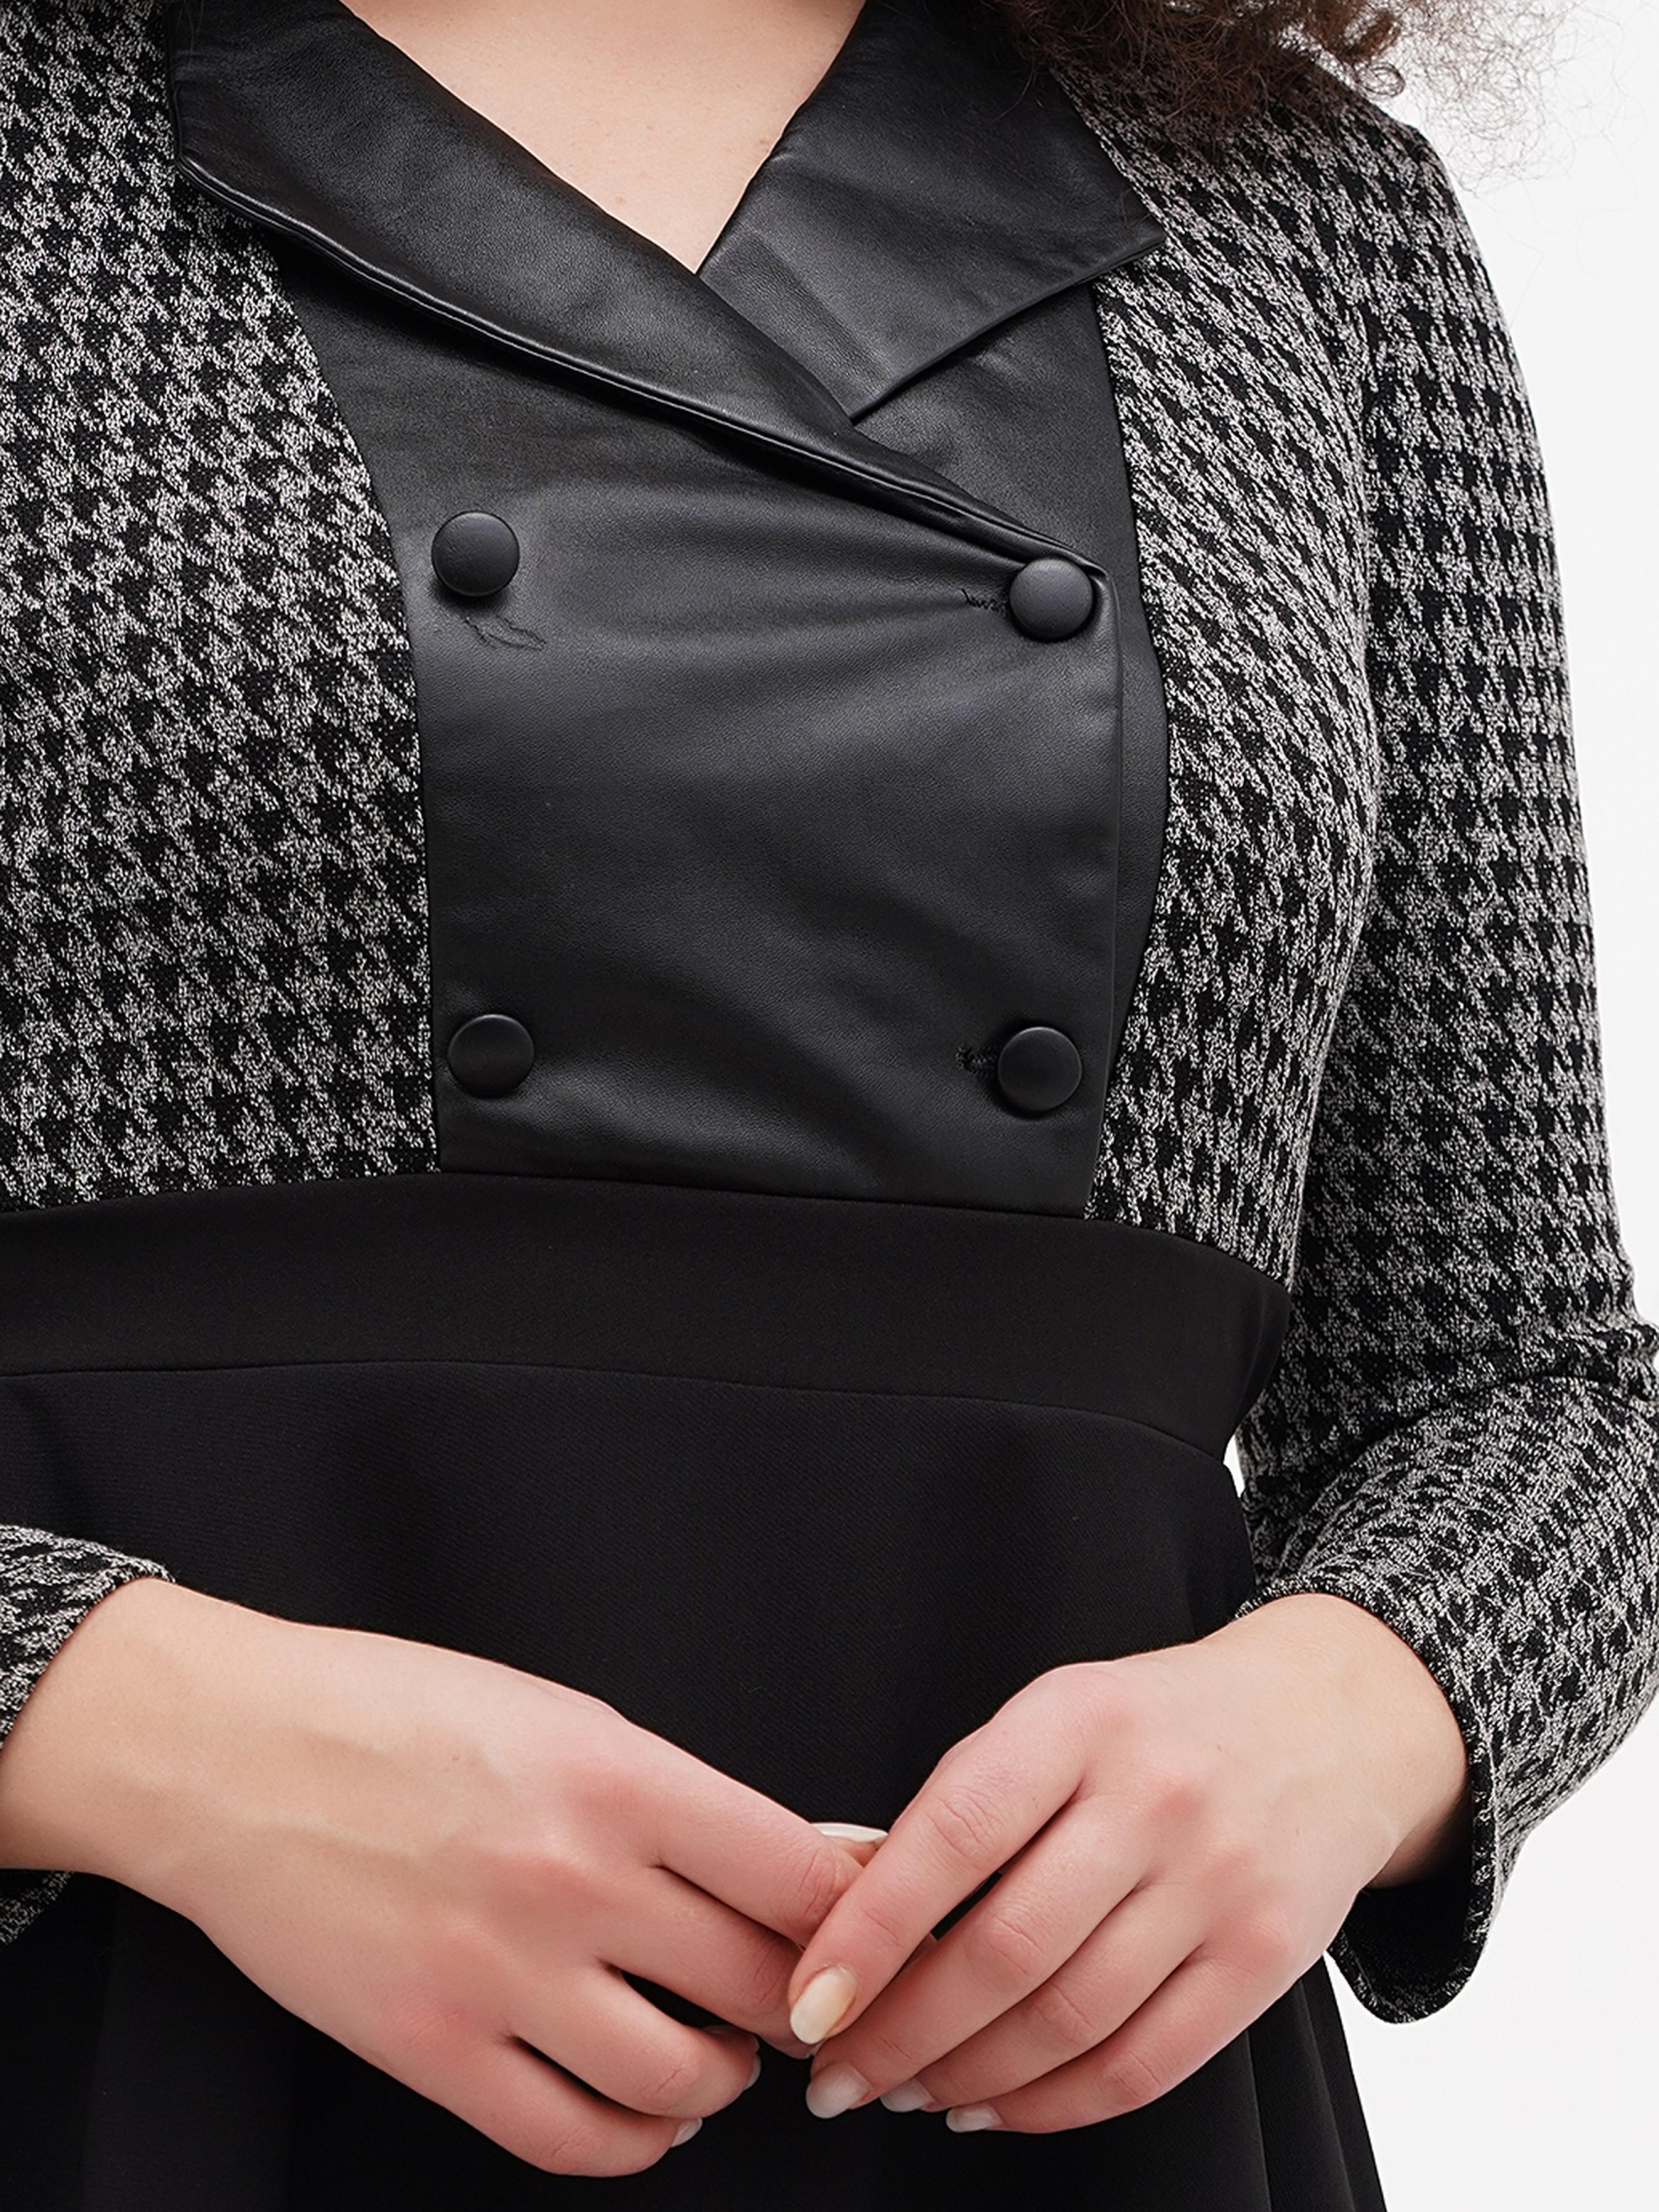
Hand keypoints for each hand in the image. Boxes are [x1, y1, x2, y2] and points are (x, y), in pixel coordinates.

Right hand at [0, 1579, 876, 2175]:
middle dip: (801, 2003)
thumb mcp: (561, 1715)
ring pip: (681, 2081)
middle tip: (800, 1999)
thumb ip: (675, 1796)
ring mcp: (500, 1973)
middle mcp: (573, 1878)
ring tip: (716, 2055)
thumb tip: (796, 1858)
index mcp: (617, 1776)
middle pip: (760, 1984)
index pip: (800, 1877)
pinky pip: (571, 2139)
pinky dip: (632, 2141)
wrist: (231, 1751)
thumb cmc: (395, 1711)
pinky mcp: (431, 2048)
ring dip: (721, 2079)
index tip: (870, 1934)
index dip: (857, 1919)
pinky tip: (641, 2111)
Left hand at [783, 1592, 1470, 2132]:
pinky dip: (1053, 2106)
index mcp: (1078, 1719)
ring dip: (966, 2079)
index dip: (870, 1932)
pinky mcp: (1268, 1958)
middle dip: (902, 2034)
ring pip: (1069, 2021)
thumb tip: (838, 1910)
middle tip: (837, 2076)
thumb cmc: (1156, 1725)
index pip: (953, 1835)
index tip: (807, 2003)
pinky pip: (1145, 2065)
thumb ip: (966, 1801)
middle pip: (1007, 1950)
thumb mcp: (1059, 1715)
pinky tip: (994, 2106)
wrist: (1329, 1719)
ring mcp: (1219, 1881)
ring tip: (906, 2091)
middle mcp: (1154, 1797)